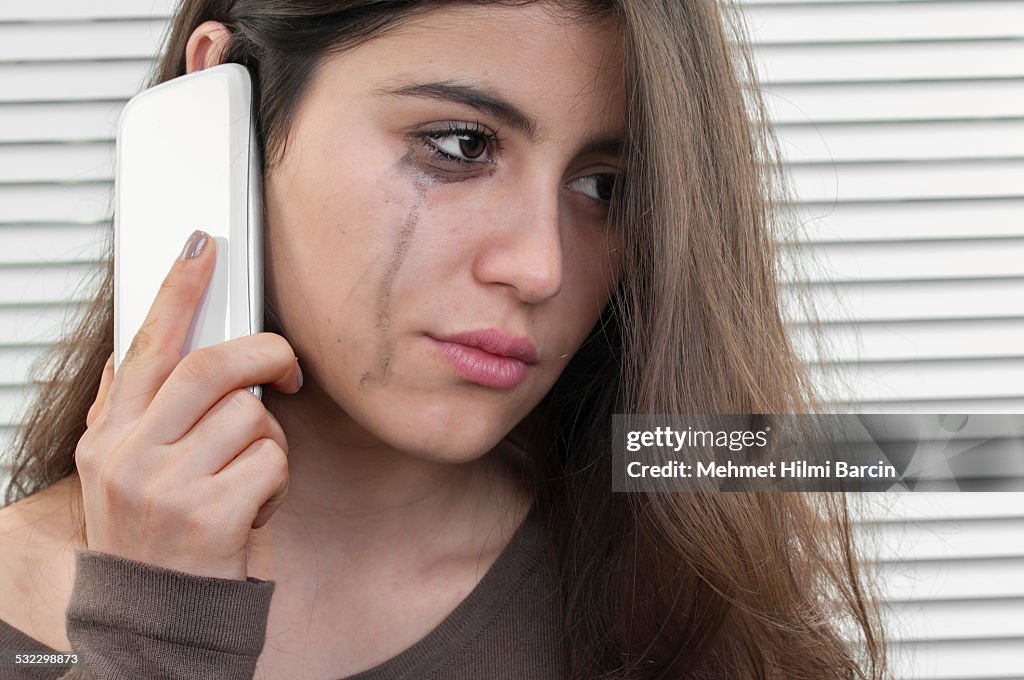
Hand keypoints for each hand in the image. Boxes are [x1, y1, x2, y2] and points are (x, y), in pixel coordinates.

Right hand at [76, 230, 302, 580]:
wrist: (158, 614)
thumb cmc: (152, 538)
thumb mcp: (118, 473)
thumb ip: (125, 413)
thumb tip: (131, 354)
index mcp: (109, 437)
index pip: (144, 347)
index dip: (177, 290)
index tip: (201, 245)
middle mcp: (129, 455)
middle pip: (210, 368)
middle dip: (264, 354)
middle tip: (286, 367)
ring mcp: (167, 486)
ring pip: (252, 418)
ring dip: (270, 442)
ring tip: (248, 475)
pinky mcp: (210, 515)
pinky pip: (272, 463)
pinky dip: (278, 481)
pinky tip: (254, 506)